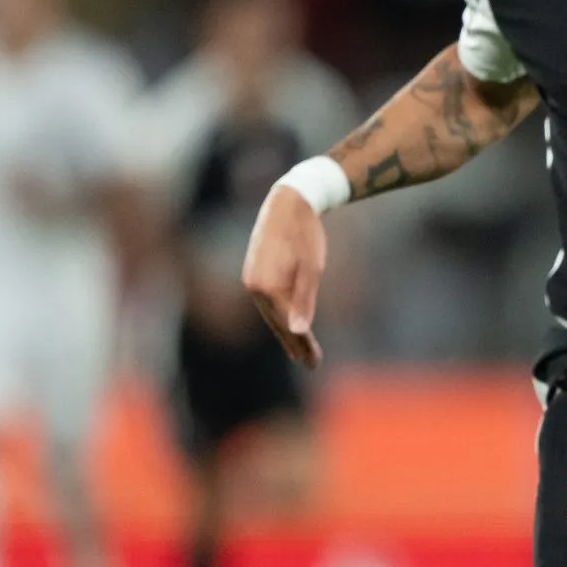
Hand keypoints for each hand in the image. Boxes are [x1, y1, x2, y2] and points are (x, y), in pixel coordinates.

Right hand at [242, 185, 327, 368]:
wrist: (289, 202)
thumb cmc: (305, 235)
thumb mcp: (312, 269)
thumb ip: (304, 302)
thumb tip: (298, 331)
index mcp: (267, 287)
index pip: (287, 325)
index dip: (302, 345)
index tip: (315, 363)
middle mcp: (253, 286)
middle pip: (277, 323)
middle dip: (295, 344)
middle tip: (312, 364)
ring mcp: (251, 280)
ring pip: (271, 314)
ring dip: (286, 332)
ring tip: (301, 352)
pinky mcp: (254, 273)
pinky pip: (268, 302)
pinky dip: (279, 315)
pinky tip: (287, 324)